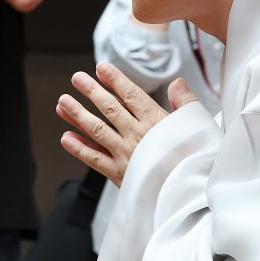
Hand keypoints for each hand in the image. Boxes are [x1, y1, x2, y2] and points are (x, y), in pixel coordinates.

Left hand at [55, 63, 197, 184]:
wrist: (190, 192)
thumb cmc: (196, 158)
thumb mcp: (197, 127)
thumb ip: (185, 103)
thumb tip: (177, 82)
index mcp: (156, 122)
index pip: (132, 95)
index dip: (115, 80)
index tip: (100, 67)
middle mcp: (138, 135)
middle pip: (110, 109)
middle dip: (92, 92)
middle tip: (76, 78)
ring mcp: (127, 154)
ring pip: (98, 130)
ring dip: (78, 115)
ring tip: (62, 103)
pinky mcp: (120, 174)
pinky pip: (95, 159)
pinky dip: (79, 149)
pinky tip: (65, 137)